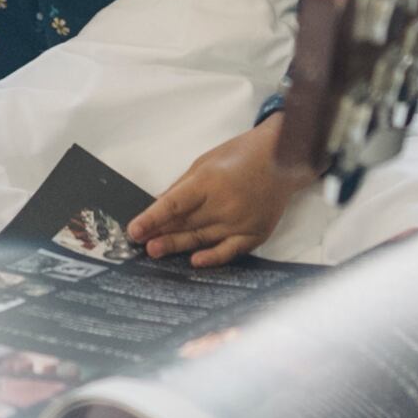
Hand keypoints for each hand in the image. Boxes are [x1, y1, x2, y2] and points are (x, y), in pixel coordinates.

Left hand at [128, 119, 310, 266]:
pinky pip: (230, 251)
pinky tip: (195, 261)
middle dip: (160, 234)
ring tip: (155, 251)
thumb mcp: (205, 162)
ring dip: (177, 246)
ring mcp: (241, 221)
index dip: (152, 219)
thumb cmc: (241, 155)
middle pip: (186, 224)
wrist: (283, 158)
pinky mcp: (255, 234)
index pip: (173, 204)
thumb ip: (182, 187)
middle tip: (139, 244)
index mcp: (209, 181)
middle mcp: (225, 204)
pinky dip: (213, 258)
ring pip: (202, 239)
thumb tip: (158, 205)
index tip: (134, 230)